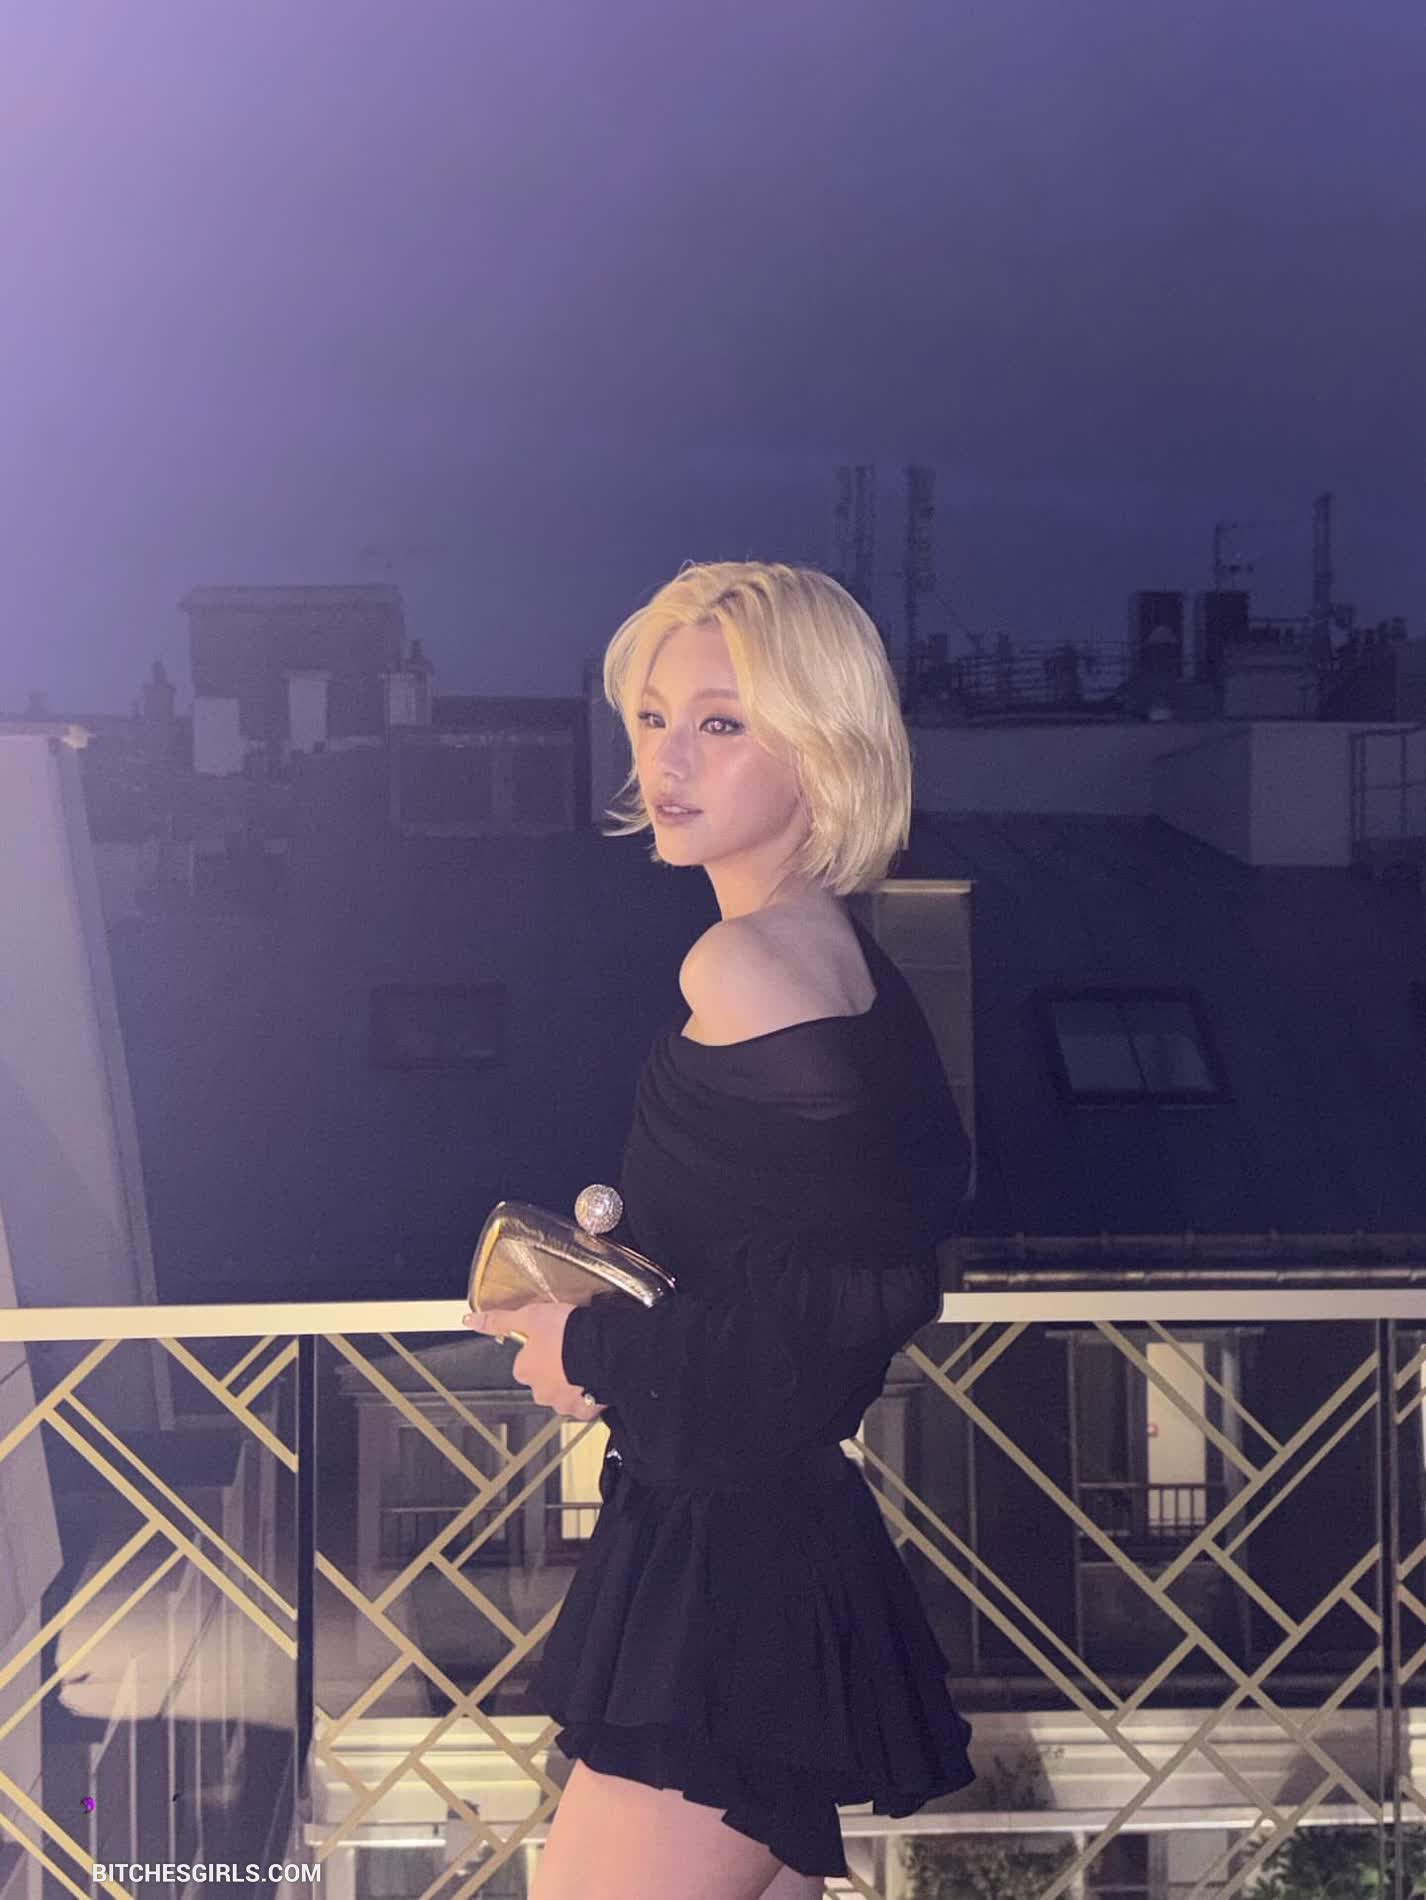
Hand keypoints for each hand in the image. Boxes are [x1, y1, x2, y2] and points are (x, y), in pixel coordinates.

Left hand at [463, 1302, 607, 1419]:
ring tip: (586, 1361)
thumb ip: (499, 1321)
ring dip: (572, 1381)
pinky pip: (586, 1404)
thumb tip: (471, 1321)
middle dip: (554, 1368)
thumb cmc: (567, 1332)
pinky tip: (597, 1378)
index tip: (551, 1339)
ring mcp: (563, 1402)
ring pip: (564, 1393)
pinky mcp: (586, 1410)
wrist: (603, 1348)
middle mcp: (540, 1391)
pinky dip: (591, 1394)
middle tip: (569, 1349)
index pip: (524, 1363)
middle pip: (543, 1381)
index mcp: (525, 1370)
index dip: (538, 1349)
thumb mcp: (529, 1316)